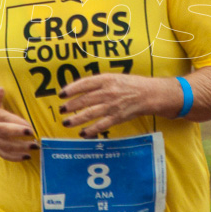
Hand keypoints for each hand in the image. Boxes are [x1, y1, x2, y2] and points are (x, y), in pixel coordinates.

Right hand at [0, 87, 37, 161]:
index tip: (29, 127)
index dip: (17, 123)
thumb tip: (0, 90)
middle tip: (34, 137)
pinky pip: (3, 154)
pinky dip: (14, 157)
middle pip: (4, 133)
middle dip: (19, 136)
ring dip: (20, 149)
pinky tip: (26, 157)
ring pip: (5, 146)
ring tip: (34, 147)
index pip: (4, 119)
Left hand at [58, 74, 177, 137]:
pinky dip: (91, 130)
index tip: (61, 94)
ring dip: (76, 119)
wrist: (149, 94)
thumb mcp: (114, 77)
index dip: (71, 89)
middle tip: (61, 109)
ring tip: (66, 122)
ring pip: (90, 113)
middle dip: (71, 106)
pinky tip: (82, 133)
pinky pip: (101, 125)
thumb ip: (98, 83)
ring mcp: (112, 105)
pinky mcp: (117, 117)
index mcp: (106, 79)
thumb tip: (79, 89)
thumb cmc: (130, 84)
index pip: (84, 83)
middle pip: (84, 100)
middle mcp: (108, 92)